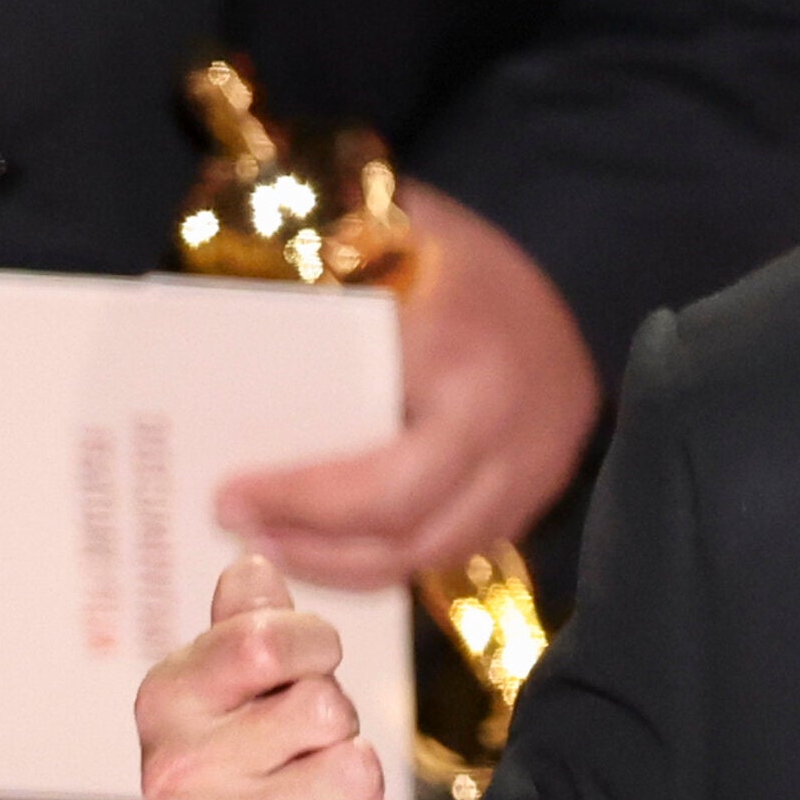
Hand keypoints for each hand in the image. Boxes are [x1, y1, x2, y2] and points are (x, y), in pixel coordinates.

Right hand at [141, 542, 405, 799]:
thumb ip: (244, 629)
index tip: (312, 664)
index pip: (262, 639)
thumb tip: (252, 561)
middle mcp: (180, 769)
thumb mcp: (226, 700)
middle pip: (326, 707)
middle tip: (301, 760)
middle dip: (336, 729)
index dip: (313, 644)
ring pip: (358, 768)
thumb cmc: (240, 783)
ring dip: (355, 787)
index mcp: (166, 704)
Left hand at [217, 181, 594, 585]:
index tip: (230, 496)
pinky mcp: (540, 490)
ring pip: (435, 556)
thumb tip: (212, 315)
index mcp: (468, 365)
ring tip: (278, 548)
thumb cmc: (455, 247)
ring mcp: (537, 470)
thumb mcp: (385, 232)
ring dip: (350, 567)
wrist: (586, 259)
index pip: (380, 478)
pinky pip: (460, 544)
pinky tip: (338, 543)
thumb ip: (317, 270)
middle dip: (315, 547)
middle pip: (408, 535)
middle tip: (240, 533)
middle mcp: (513, 433)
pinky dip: (395, 553)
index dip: (301, 503)